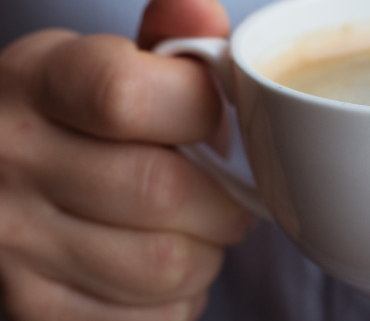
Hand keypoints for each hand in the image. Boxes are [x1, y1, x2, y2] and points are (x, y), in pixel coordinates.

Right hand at [0, 0, 246, 319]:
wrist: (4, 186)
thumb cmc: (78, 124)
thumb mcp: (108, 67)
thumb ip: (167, 43)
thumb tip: (202, 13)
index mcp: (37, 84)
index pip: (126, 96)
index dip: (199, 111)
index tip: (212, 120)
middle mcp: (11, 161)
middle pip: (162, 191)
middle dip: (221, 199)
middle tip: (223, 194)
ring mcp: (16, 242)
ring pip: (165, 264)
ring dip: (205, 252)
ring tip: (190, 231)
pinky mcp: (38, 307)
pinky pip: (152, 316)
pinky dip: (179, 298)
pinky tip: (157, 268)